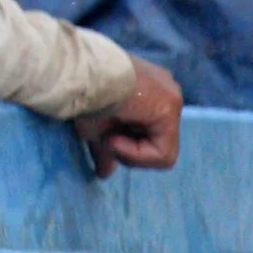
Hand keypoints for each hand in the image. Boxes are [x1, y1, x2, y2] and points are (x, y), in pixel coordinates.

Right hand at [73, 59, 182, 177]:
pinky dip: (136, 154)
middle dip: (130, 150)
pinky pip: (162, 152)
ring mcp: (172, 98)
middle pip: (157, 141)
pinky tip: (115, 138)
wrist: (80, 77)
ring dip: (130, 153)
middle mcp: (167, 90)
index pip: (150, 133)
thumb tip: (104, 174)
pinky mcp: (170, 107)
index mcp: (152, 92)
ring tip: (110, 137)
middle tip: (108, 139)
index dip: (127, 146)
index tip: (106, 138)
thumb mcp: (96, 129)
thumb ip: (109, 148)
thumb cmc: (84, 97)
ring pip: (161, 151)